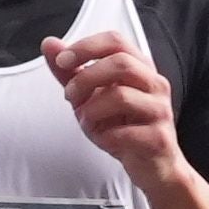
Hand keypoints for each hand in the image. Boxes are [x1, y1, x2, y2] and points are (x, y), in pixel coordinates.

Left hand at [52, 29, 192, 202]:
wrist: (154, 166)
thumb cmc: (123, 126)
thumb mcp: (91, 96)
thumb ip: (71, 71)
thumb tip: (49, 44)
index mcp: (140, 68)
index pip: (116, 41)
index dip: (85, 47)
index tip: (62, 61)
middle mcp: (155, 84)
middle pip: (121, 64)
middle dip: (85, 78)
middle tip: (70, 96)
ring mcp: (159, 111)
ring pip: (121, 96)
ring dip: (92, 111)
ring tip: (87, 122)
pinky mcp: (159, 139)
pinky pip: (123, 133)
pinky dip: (104, 138)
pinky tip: (104, 140)